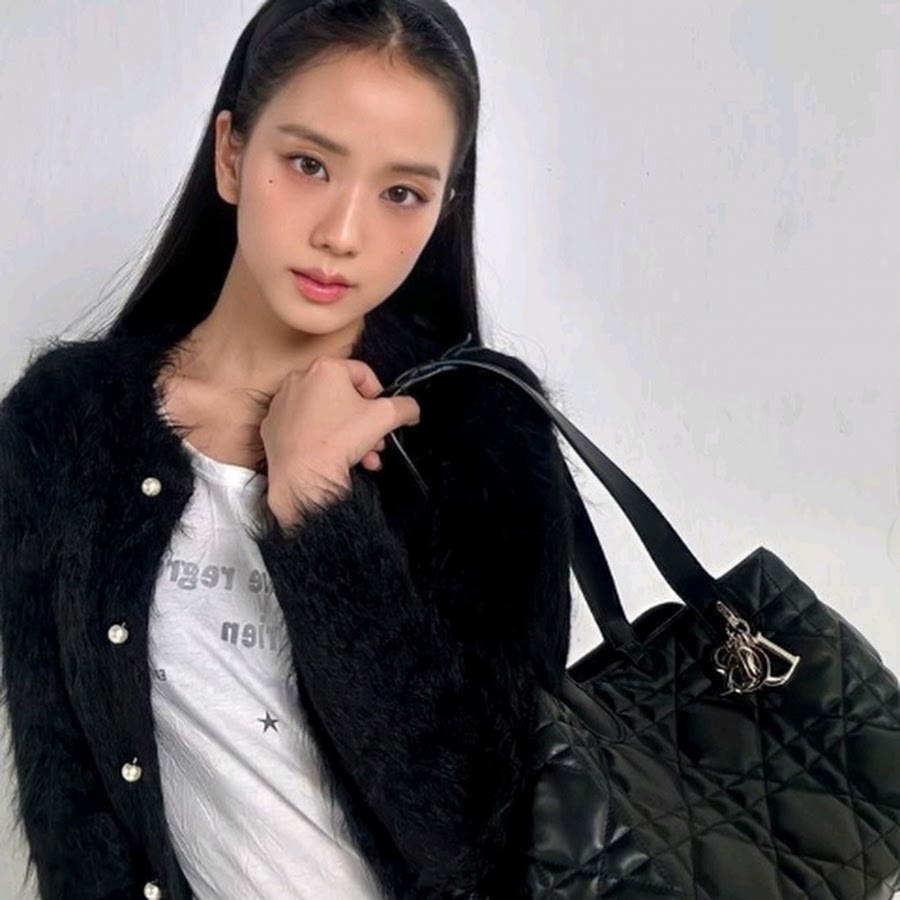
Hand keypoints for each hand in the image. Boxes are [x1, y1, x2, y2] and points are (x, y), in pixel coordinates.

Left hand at [260, 356, 419, 525]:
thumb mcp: (386, 417)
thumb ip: (405, 406)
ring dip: (347, 433)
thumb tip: (411, 408)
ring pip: (325, 413)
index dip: (379, 394)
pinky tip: (335, 457)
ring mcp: (282, 403)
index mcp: (325, 368)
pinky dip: (321, 438)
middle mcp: (299, 380)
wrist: (304, 477)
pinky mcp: (272, 426)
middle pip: (343, 396)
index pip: (363, 373)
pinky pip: (304, 428)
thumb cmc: (338, 441)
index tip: (383, 412)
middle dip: (363, 420)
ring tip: (361, 454)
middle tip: (374, 438)